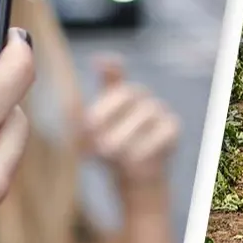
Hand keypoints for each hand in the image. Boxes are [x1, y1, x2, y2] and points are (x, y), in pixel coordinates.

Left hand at [82, 58, 177, 190]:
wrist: (135, 180)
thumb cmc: (109, 153)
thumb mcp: (87, 139)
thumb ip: (78, 123)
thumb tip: (69, 110)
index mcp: (116, 95)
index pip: (114, 73)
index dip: (109, 67)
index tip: (99, 62)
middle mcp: (139, 97)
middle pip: (126, 92)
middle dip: (106, 110)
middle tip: (90, 131)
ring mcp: (159, 110)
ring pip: (145, 112)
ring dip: (123, 133)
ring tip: (106, 151)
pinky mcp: (172, 128)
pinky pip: (162, 131)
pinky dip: (146, 146)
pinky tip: (132, 160)